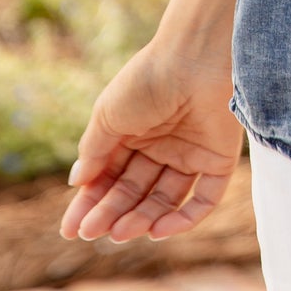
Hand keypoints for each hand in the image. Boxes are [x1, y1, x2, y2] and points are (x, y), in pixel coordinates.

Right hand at [59, 36, 244, 243]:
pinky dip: (183, 220)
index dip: (90, 203)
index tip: (70, 229)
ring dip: (141, 220)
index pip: (109, 177)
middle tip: (92, 232)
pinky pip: (203, 199)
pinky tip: (157, 230)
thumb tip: (77, 183)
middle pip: (134, 191)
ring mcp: (191, 154)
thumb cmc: (147, 80)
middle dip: (112, 213)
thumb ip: (93, 151)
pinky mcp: (219, 160)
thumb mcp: (108, 115)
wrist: (195, 58)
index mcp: (134, 132)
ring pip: (164, 199)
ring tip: (120, 232)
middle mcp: (162, 145)